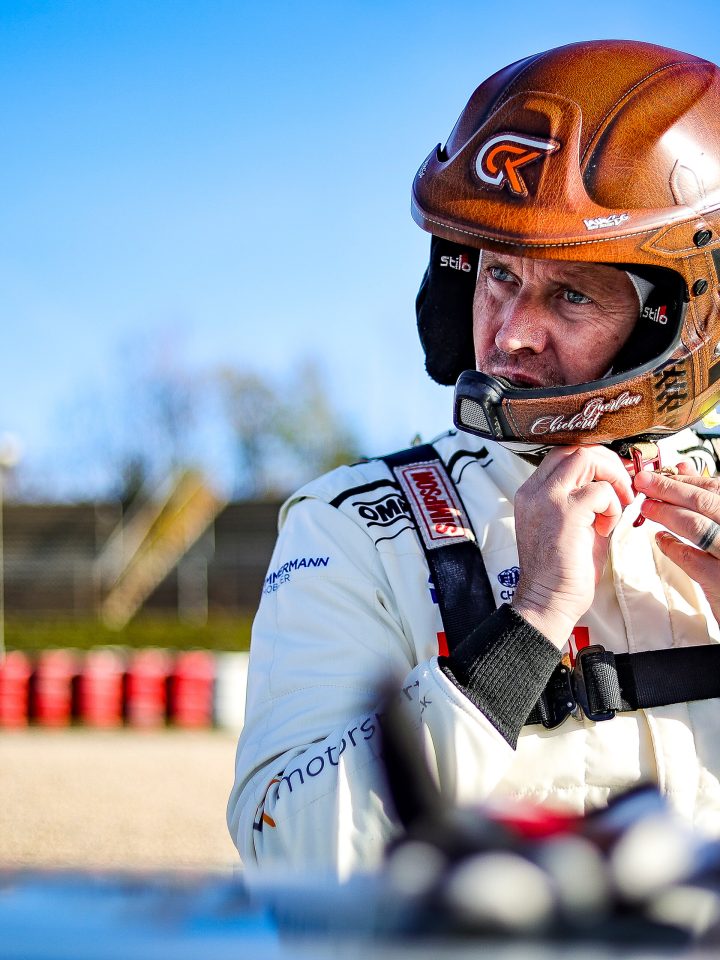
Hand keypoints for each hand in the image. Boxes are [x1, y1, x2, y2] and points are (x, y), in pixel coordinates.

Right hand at [512, 445, 633, 647]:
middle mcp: (535, 491)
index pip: (563, 454)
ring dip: (611, 479)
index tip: (612, 480)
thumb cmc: (561, 571)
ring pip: (586, 458)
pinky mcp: (565, 513)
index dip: (594, 461)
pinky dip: (612, 506)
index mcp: (532, 493)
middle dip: (607, 463)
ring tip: (615, 507)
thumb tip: (612, 483)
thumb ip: (582, 498)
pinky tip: (605, 528)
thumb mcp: (567, 525)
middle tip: (621, 488)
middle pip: (575, 449)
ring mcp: (547, 499)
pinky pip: (600, 490)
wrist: (547, 601)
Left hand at [635, 468, 719, 622]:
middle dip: (668, 489)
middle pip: (703, 502)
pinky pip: (691, 558)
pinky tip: (660, 540)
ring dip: (666, 513)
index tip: (659, 474)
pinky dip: (672, 546)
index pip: (714, 488)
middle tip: (643, 483)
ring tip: (646, 508)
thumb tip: (682, 467)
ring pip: (696, 527)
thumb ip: (707, 496)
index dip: (684, 479)